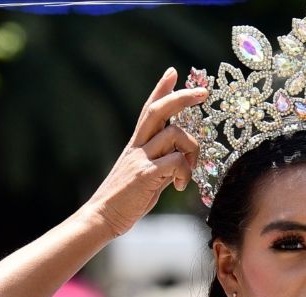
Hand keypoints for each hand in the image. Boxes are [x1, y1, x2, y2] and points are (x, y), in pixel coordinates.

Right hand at [84, 67, 207, 236]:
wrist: (103, 216)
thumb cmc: (126, 200)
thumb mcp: (144, 175)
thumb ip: (160, 163)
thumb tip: (180, 160)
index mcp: (137, 144)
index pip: (149, 109)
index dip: (161, 89)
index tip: (173, 71)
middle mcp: (137, 146)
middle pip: (160, 110)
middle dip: (183, 97)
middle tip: (203, 93)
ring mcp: (140, 159)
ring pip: (175, 135)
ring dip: (192, 150)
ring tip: (188, 171)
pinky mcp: (145, 174)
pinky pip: (176, 162)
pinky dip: (185, 172)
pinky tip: (180, 186)